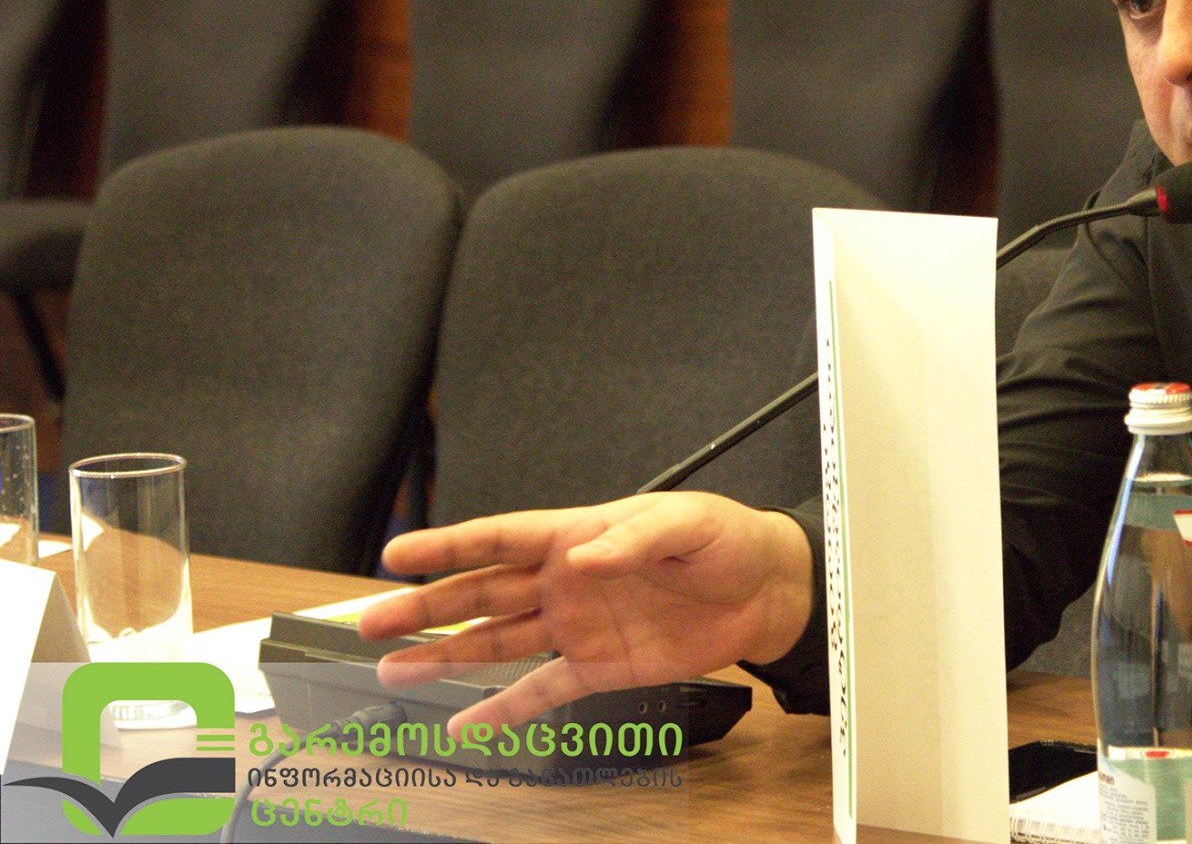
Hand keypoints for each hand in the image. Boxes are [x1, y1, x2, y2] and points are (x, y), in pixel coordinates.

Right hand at [357, 492, 813, 730]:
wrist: (764, 590)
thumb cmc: (724, 539)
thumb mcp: (686, 524)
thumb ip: (633, 537)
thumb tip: (583, 557)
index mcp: (575, 534)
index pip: (498, 538)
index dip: (448, 546)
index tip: (397, 554)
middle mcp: (563, 580)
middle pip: (480, 594)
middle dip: (425, 606)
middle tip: (370, 622)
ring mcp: (575, 626)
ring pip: (496, 642)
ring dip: (444, 656)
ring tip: (392, 669)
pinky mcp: (597, 666)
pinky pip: (541, 691)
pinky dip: (503, 710)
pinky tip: (464, 724)